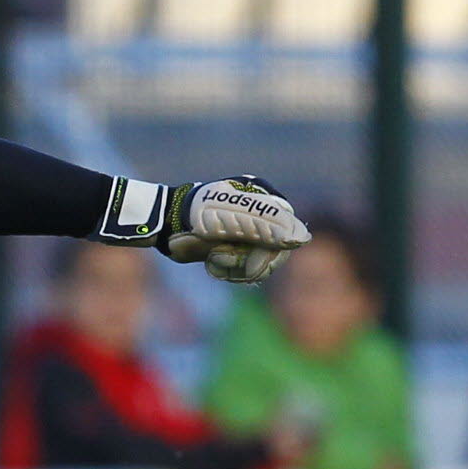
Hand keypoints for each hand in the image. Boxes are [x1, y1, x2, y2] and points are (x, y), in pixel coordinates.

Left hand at [160, 176, 306, 284]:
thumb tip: (302, 238)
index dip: (273, 249)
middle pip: (277, 250)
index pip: (288, 231)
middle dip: (252, 261)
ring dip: (238, 268)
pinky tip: (213, 264)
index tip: (248, 254)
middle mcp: (261, 213)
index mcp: (265, 197)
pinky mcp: (236, 248)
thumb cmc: (197, 215)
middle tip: (222, 259)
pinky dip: (232, 271)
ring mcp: (249, 231)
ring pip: (263, 263)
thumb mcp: (233, 218)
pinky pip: (248, 269)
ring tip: (215, 259)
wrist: (165, 226)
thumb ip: (268, 225)